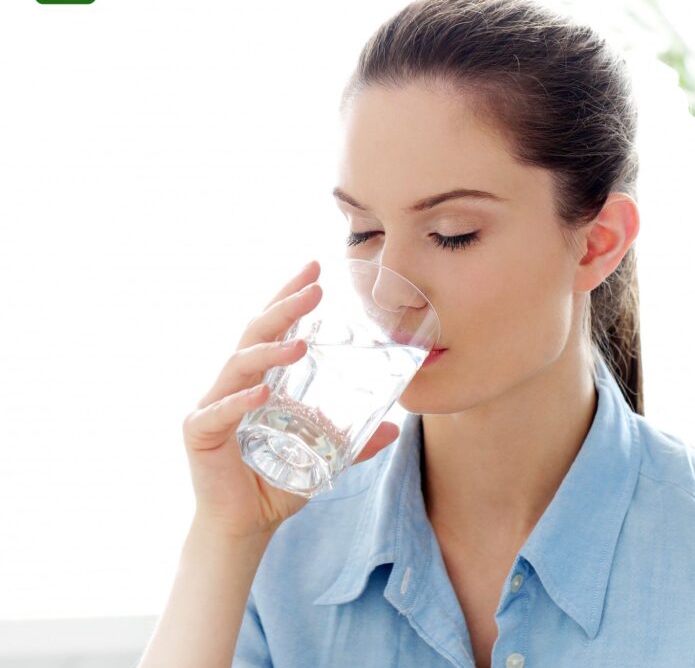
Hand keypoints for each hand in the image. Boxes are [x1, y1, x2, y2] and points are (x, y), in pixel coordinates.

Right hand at [181, 260, 399, 538]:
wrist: (245, 525)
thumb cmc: (276, 483)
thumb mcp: (324, 458)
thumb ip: (355, 442)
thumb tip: (396, 428)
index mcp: (258, 380)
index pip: (273, 329)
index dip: (290, 298)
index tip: (315, 269)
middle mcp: (233, 384)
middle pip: (256, 334)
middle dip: (284, 307)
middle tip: (314, 286)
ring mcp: (213, 405)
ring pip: (238, 366)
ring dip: (270, 352)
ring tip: (301, 343)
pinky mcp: (198, 434)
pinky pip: (218, 413)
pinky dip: (238, 403)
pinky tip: (260, 395)